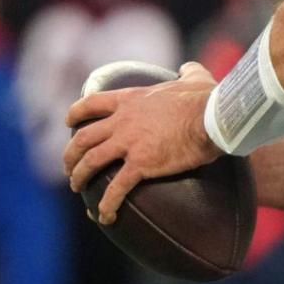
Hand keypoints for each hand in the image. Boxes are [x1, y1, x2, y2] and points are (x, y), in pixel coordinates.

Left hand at [64, 61, 220, 224]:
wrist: (214, 117)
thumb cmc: (207, 98)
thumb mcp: (195, 78)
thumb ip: (188, 72)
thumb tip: (189, 68)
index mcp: (131, 100)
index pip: (91, 104)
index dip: (75, 114)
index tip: (69, 123)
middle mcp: (123, 121)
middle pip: (83, 138)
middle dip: (71, 154)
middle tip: (70, 166)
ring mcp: (129, 143)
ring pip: (91, 162)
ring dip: (79, 176)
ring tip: (77, 187)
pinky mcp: (141, 164)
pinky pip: (116, 188)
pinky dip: (106, 204)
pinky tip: (105, 215)